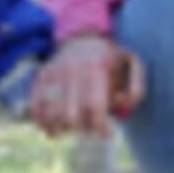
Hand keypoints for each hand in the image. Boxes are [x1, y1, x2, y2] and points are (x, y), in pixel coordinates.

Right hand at [28, 35, 144, 136]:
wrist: (83, 38)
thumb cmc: (111, 59)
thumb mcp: (132, 65)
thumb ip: (137, 88)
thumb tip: (122, 104)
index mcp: (96, 67)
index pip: (94, 108)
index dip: (101, 128)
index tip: (108, 134)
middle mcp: (72, 70)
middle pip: (71, 116)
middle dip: (82, 129)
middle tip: (90, 129)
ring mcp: (54, 73)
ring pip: (51, 114)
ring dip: (61, 129)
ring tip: (71, 131)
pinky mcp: (42, 77)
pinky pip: (36, 106)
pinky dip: (42, 121)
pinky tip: (52, 129)